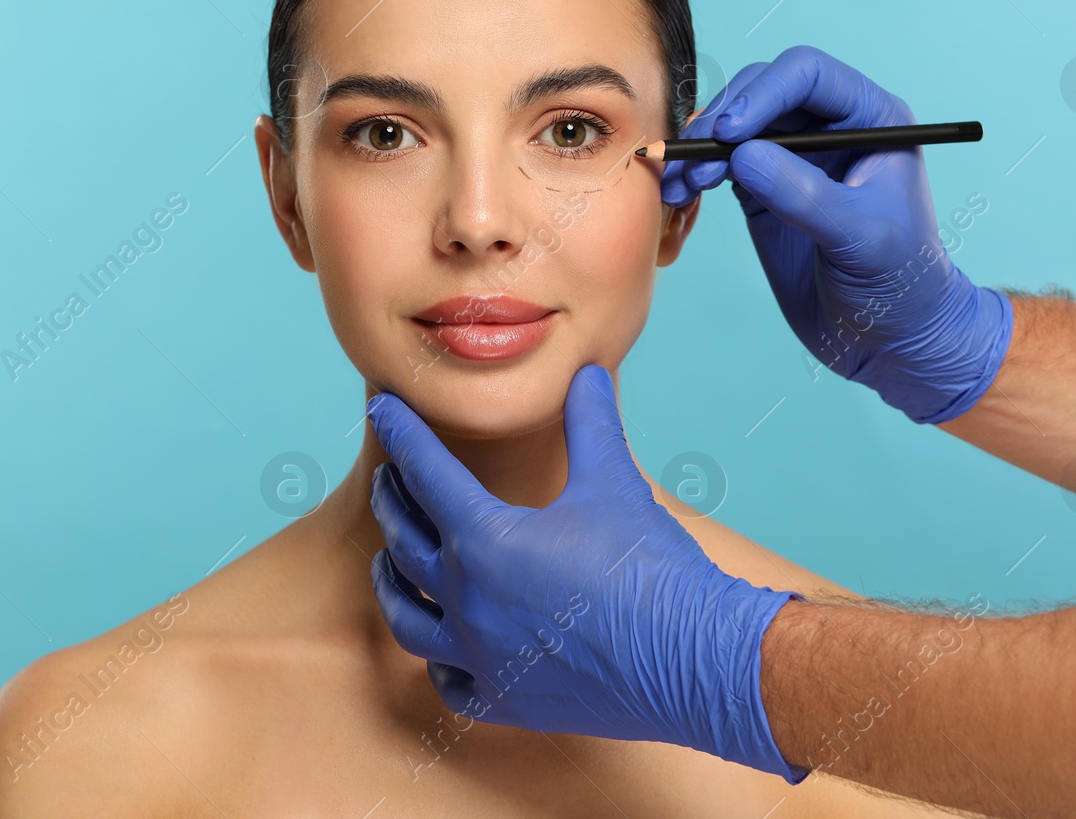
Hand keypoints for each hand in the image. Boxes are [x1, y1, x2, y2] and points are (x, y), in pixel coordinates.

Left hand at [365, 363, 806, 781]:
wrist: (693, 656)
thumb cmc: (649, 566)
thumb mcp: (613, 482)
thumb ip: (589, 423)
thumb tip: (587, 374)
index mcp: (486, 539)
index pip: (426, 472)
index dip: (402, 434)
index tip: (382, 409)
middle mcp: (468, 600)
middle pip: (406, 541)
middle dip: (393, 502)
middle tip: (390, 479)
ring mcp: (480, 657)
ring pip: (408, 618)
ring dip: (393, 583)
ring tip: (390, 562)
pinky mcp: (505, 701)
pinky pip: (448, 681)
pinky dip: (438, 659)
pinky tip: (443, 647)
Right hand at [661, 45, 1012, 423]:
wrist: (890, 340)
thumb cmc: (900, 285)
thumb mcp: (860, 238)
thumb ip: (804, 194)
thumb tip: (742, 155)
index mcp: (871, 119)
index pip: (808, 75)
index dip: (764, 92)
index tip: (731, 132)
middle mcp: (830, 128)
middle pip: (761, 91)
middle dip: (722, 119)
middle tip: (694, 158)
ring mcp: (794, 158)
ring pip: (734, 125)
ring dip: (699, 148)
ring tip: (678, 183)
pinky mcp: (763, 190)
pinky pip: (721, 163)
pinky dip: (695, 173)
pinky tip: (679, 192)